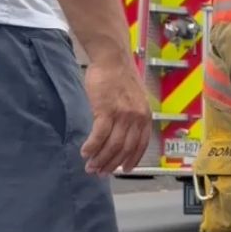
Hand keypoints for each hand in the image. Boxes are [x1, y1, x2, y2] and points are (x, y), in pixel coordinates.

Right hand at [81, 56, 150, 174]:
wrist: (113, 59)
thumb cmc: (120, 78)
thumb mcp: (135, 99)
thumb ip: (133, 116)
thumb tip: (123, 134)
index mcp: (145, 116)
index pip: (141, 145)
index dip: (132, 159)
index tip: (124, 170)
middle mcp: (137, 118)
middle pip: (125, 149)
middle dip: (111, 163)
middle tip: (100, 172)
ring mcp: (122, 115)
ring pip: (112, 145)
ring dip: (100, 159)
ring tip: (90, 166)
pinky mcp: (106, 110)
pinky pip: (99, 135)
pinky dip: (92, 147)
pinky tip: (85, 153)